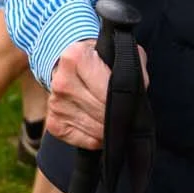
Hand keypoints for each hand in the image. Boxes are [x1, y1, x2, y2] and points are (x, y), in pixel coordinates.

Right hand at [47, 36, 148, 150]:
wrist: (70, 65)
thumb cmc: (100, 59)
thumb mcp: (119, 51)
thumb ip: (133, 67)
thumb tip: (139, 93)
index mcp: (76, 58)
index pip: (106, 91)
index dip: (124, 101)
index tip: (133, 102)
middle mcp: (62, 82)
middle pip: (101, 112)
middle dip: (119, 116)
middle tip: (129, 114)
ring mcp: (55, 105)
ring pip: (95, 130)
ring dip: (110, 129)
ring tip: (117, 119)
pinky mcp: (54, 125)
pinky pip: (85, 140)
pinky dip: (99, 138)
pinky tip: (103, 127)